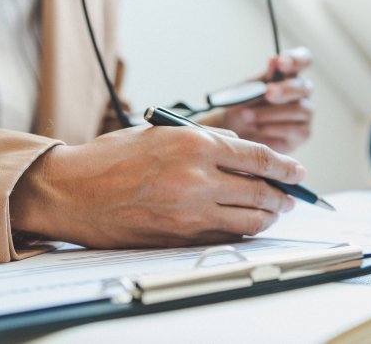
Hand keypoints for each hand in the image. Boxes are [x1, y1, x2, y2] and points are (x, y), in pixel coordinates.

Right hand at [9, 126, 305, 247]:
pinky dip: (241, 232)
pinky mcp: (181, 237)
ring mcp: (190, 212)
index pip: (259, 158)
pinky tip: (245, 226)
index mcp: (195, 145)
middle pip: (262, 192)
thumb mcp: (163, 132)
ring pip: (250, 220)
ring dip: (269, 217)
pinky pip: (226, 238)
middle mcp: (198, 178)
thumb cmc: (113, 157)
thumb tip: (245, 148)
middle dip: (283, 195)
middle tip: (291, 197)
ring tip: (274, 212)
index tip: (299, 172)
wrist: (72, 191)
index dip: (286, 167)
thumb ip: (208, 139)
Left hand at [223, 47, 313, 153]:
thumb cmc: (245, 104)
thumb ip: (265, 77)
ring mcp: (305, 112)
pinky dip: (272, 128)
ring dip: (270, 112)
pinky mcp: (303, 132)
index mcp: (290, 74)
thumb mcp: (250, 88)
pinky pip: (293, 129)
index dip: (297, 59)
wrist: (237, 130)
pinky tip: (257, 128)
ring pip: (298, 109)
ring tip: (247, 116)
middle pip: (303, 87)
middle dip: (284, 89)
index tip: (281, 62)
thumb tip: (274, 61)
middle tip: (267, 92)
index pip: (304, 59)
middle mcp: (302, 91)